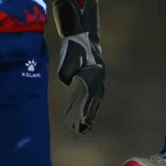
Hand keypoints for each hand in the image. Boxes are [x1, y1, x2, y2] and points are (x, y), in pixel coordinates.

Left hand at [54, 0, 104, 133]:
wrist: (83, 36)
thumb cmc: (74, 47)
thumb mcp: (69, 56)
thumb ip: (67, 69)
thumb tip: (66, 81)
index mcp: (94, 74)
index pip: (91, 96)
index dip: (87, 109)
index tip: (84, 121)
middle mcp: (99, 78)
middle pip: (95, 100)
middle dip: (90, 115)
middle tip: (83, 129)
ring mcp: (99, 79)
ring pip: (95, 99)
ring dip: (91, 112)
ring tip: (84, 127)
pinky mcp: (94, 79)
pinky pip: (93, 96)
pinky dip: (90, 106)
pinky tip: (83, 115)